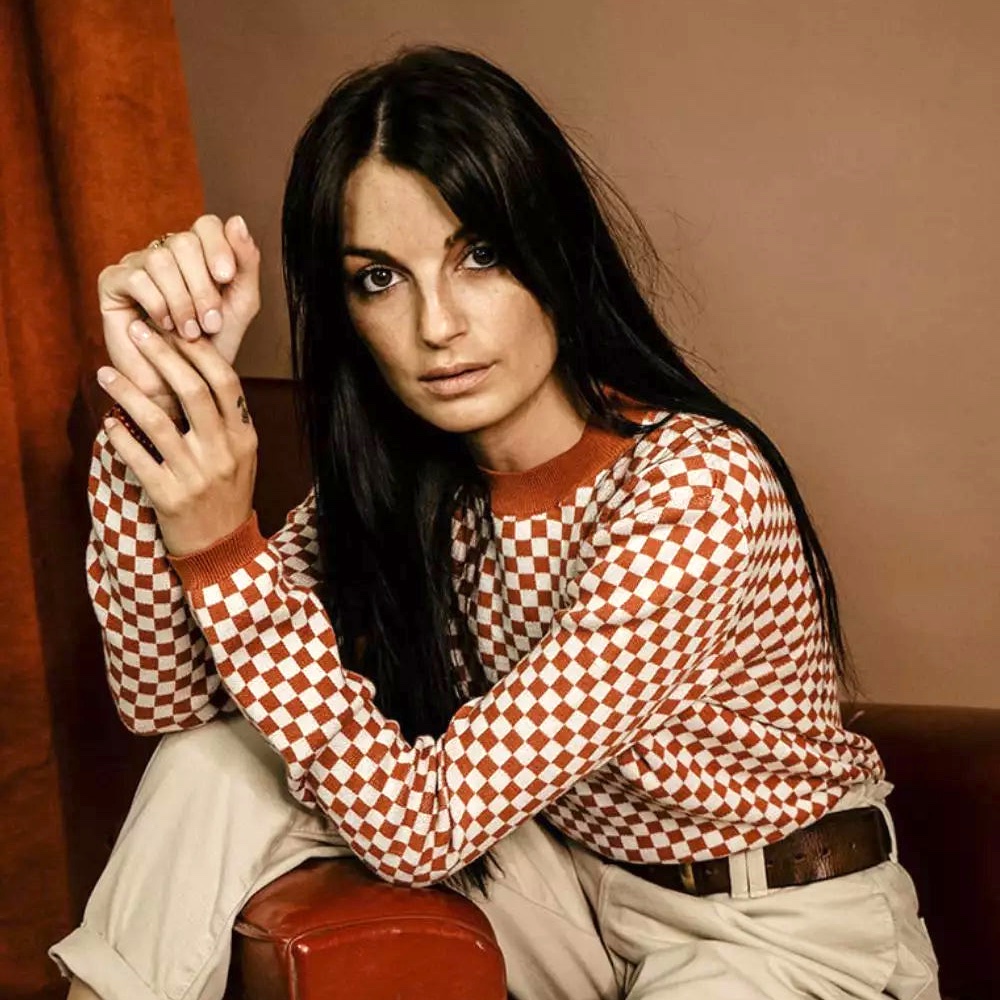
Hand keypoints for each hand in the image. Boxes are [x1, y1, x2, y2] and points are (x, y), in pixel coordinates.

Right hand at [97, 214, 260, 418]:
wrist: (185, 383)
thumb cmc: (213, 345)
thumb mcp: (240, 304)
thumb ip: (246, 263)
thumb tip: (237, 219)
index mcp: (198, 253)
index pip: (207, 225)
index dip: (218, 247)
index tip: (226, 278)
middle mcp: (166, 252)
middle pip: (184, 242)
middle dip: (202, 286)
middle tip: (210, 322)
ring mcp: (137, 264)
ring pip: (160, 260)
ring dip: (182, 300)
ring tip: (190, 331)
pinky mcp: (113, 282)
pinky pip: (137, 278)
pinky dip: (158, 304)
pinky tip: (165, 326)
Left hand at [97, 321, 257, 557]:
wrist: (222, 550)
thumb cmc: (227, 495)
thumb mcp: (240, 455)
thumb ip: (225, 418)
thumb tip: (196, 369)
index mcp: (243, 438)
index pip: (224, 382)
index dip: (198, 350)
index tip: (173, 328)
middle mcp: (223, 453)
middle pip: (192, 391)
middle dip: (161, 355)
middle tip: (138, 332)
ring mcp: (196, 476)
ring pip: (158, 421)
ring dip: (127, 392)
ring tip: (106, 374)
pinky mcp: (169, 497)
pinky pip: (136, 458)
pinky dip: (118, 436)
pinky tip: (108, 421)